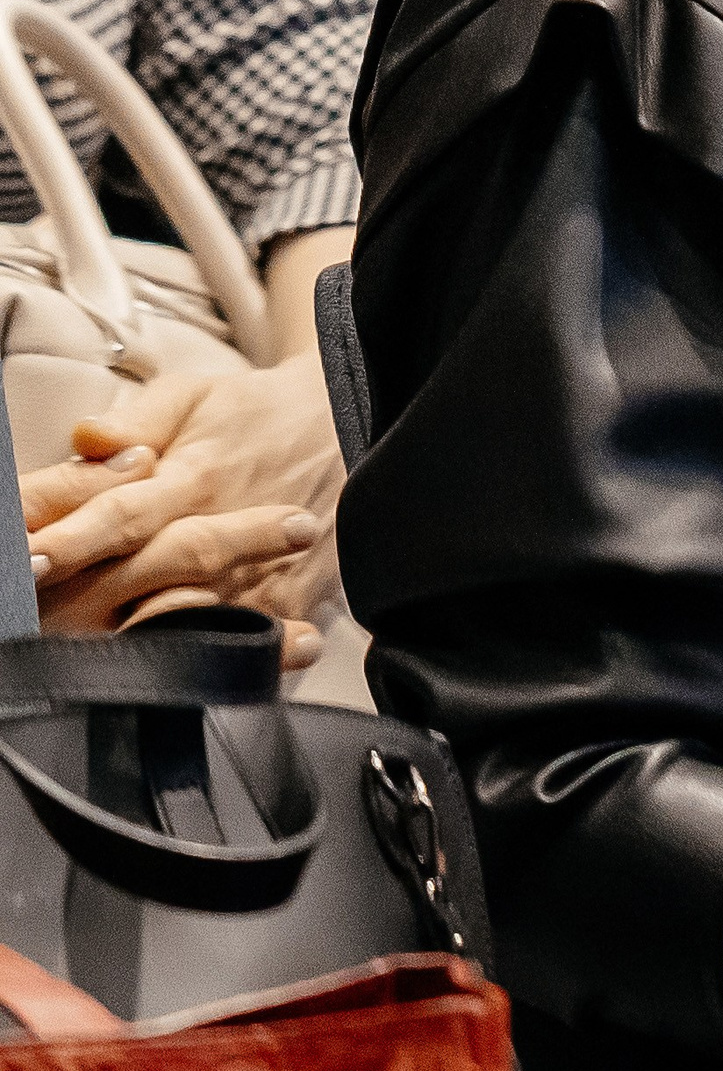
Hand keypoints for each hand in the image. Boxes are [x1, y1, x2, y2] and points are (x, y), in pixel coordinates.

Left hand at [20, 353, 342, 635]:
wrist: (341, 420)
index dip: (76, 537)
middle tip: (41, 620)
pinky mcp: (295, 590)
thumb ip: (139, 418)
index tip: (33, 558)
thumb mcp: (194, 395)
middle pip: (149, 571)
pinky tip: (222, 674)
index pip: (123, 512)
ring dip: (156, 637)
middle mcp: (222, 523)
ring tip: (111, 661)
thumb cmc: (252, 412)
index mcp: (189, 475)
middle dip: (92, 599)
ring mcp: (258, 563)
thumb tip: (86, 436)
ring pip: (202, 610)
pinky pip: (265, 633)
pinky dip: (251, 653)